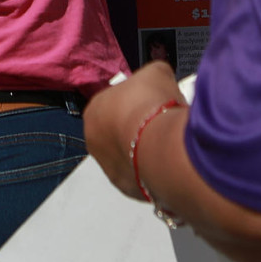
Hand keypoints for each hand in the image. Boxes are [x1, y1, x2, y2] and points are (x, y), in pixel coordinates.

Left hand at [83, 61, 185, 200]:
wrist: (163, 145)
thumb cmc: (151, 106)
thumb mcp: (155, 72)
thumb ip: (152, 75)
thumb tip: (159, 78)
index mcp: (93, 111)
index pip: (112, 103)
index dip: (133, 101)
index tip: (149, 101)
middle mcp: (95, 143)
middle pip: (118, 131)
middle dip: (137, 126)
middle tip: (159, 120)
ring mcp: (110, 169)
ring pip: (129, 155)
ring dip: (144, 149)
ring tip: (166, 140)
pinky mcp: (129, 189)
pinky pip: (142, 174)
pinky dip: (153, 167)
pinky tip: (167, 157)